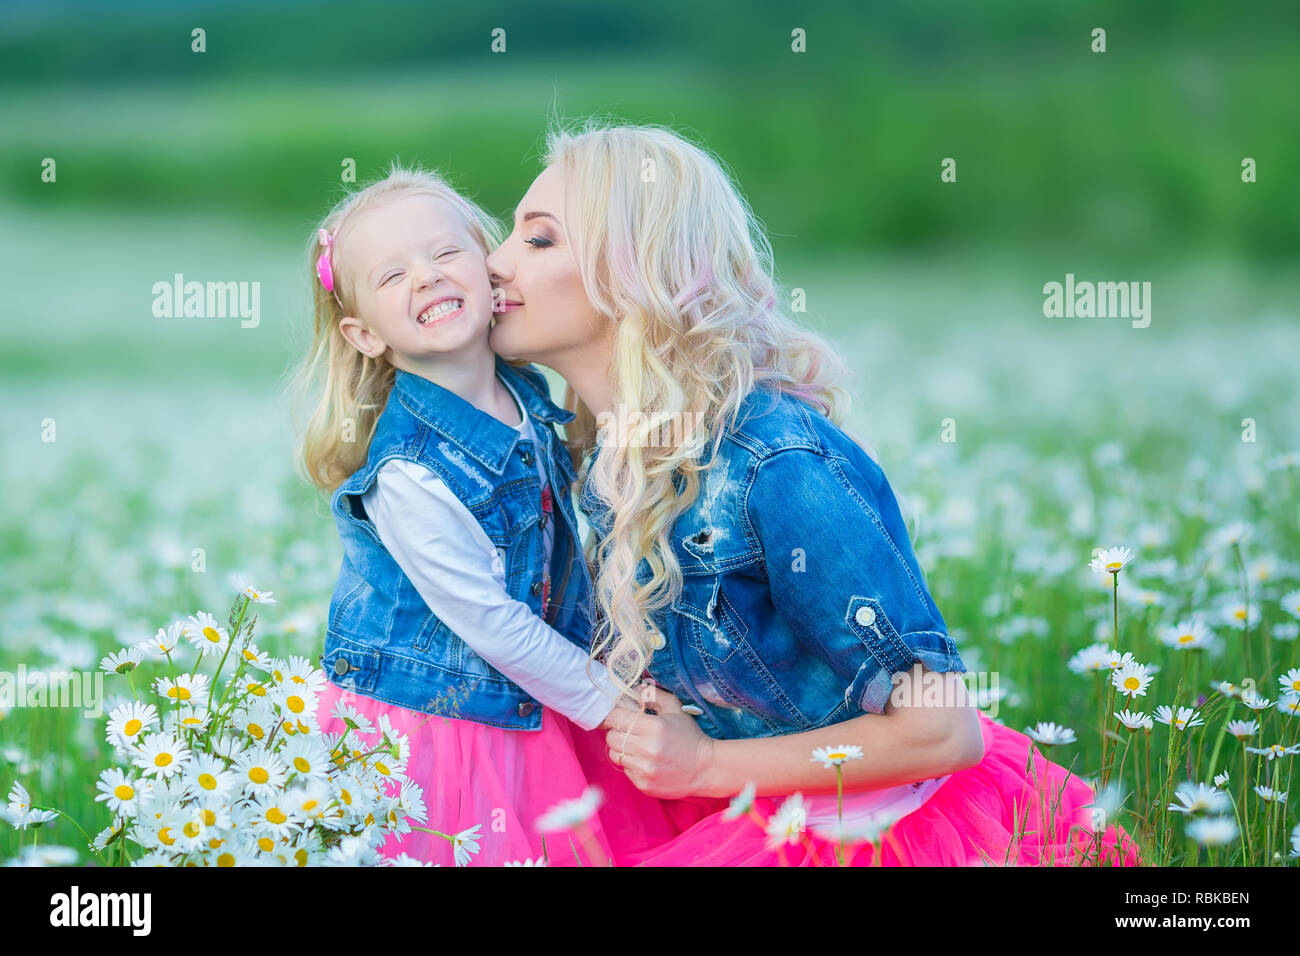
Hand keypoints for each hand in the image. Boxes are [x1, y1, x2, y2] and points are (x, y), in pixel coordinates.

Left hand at [603, 684, 714, 798]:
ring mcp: (644, 769)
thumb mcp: (675, 709)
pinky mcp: (643, 784)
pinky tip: (646, 761)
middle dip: (617, 731)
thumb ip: (653, 695)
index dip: (615, 715)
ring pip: (615, 754)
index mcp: (653, 727)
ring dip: (622, 748)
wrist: (706, 769)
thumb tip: (633, 689)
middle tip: (629, 731)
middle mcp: (646, 749)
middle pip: (612, 737)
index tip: (620, 716)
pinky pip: (625, 770)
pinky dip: (632, 764)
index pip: (616, 717)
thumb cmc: (690, 736)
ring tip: (638, 747)